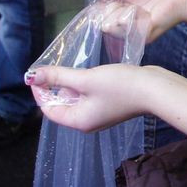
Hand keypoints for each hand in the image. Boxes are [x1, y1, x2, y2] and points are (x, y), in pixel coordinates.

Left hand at [25, 63, 148, 131]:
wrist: (155, 89)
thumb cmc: (121, 86)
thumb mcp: (86, 79)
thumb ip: (58, 76)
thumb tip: (31, 76)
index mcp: (79, 121)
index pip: (49, 109)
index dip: (39, 91)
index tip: (36, 72)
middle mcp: (87, 121)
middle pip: (61, 105)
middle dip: (53, 86)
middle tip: (50, 66)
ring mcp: (99, 113)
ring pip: (75, 99)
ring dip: (68, 83)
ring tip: (66, 66)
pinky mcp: (109, 104)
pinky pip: (88, 96)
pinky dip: (82, 84)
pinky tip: (85, 70)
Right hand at [78, 0, 186, 42]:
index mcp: (118, 14)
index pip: (98, 14)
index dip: (100, 6)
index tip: (110, 0)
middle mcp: (123, 27)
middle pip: (102, 21)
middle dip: (111, 8)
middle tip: (126, 2)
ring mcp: (132, 34)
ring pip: (110, 25)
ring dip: (120, 12)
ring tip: (137, 6)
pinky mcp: (142, 36)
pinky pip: (124, 28)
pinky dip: (129, 16)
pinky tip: (141, 11)